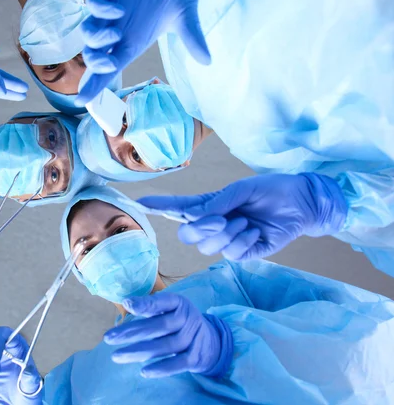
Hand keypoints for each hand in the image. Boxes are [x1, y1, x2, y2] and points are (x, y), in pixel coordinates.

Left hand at [76, 0, 209, 104]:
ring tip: (116, 31)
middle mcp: (118, 32)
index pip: (109, 70)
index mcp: (132, 44)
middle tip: (109, 61)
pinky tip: (118, 9)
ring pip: (87, 32)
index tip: (81, 100)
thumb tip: (208, 61)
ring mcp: (110, 12)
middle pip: (92, 55)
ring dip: (96, 38)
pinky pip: (92, 4)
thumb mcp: (186, 19)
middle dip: (94, 63)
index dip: (94, 85)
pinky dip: (100, 9)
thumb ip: (193, 39)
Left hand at [104, 293, 231, 377]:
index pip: (161, 302)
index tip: (126, 303)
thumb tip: (125, 304)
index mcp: (178, 303)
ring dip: (139, 351)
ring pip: (165, 345)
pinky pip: (178, 363)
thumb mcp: (169, 309)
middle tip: (109, 337)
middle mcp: (187, 318)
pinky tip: (144, 371)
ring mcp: (193, 338)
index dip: (145, 303)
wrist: (212, 340)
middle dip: (132, 332)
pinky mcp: (196, 357)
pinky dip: (162, 368)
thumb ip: (150, 307)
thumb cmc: (180, 321)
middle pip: (159, 325)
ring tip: (117, 356)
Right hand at [138, 173, 347, 260]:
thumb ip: (219, 202)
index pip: (179, 207)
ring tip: (247, 221)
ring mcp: (228, 240)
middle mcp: (215, 224)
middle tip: (222, 218)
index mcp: (211, 205)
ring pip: (208, 248)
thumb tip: (198, 218)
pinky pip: (231, 254)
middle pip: (188, 236)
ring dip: (228, 233)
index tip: (140, 202)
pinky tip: (255, 232)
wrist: (303, 203)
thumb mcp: (243, 189)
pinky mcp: (244, 253)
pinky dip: (243, 242)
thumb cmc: (272, 190)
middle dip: (200, 229)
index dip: (160, 206)